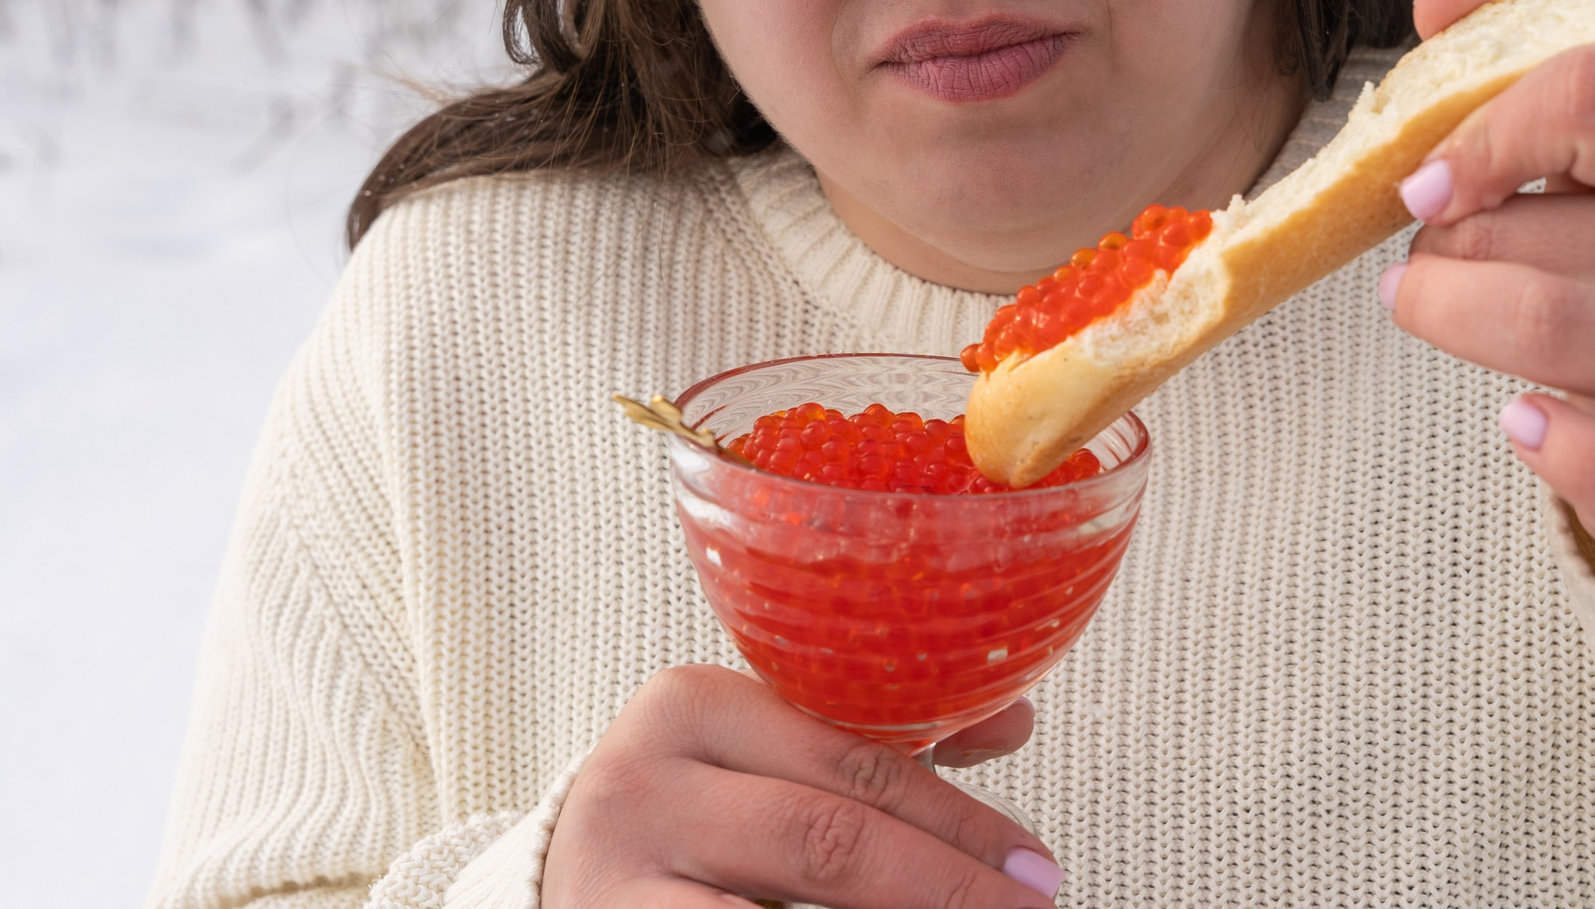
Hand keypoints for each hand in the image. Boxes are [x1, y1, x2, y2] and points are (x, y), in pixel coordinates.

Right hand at [544, 665, 1062, 908]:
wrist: (558, 889)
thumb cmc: (691, 822)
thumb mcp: (769, 759)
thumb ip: (879, 741)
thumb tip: (1017, 719)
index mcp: (692, 705)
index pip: (854, 763)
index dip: (959, 821)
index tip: (1036, 867)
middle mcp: (641, 783)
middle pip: (828, 840)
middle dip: (947, 884)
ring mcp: (613, 877)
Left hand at [1377, 0, 1594, 607]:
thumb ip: (1530, 72)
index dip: (1487, 128)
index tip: (1425, 179)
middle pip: (1533, 227)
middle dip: (1444, 243)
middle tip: (1430, 257)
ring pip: (1546, 324)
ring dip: (1448, 314)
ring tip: (1422, 305)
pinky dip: (1555, 444)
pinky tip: (1519, 419)